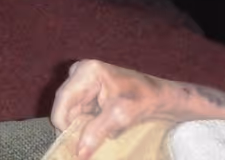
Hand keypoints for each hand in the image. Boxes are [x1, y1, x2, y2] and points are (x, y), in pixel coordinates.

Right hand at [52, 62, 188, 159]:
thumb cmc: (144, 100)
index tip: (71, 144)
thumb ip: (95, 133)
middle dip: (72, 126)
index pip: (63, 99)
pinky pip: (79, 111)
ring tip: (96, 136)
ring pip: (71, 110)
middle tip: (83, 145)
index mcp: (86, 72)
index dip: (62, 123)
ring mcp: (83, 80)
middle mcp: (80, 72)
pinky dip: (86, 123)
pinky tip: (98, 129)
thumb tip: (79, 153)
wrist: (161, 97)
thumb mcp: (119, 117)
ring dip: (80, 126)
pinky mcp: (87, 90)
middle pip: (65, 105)